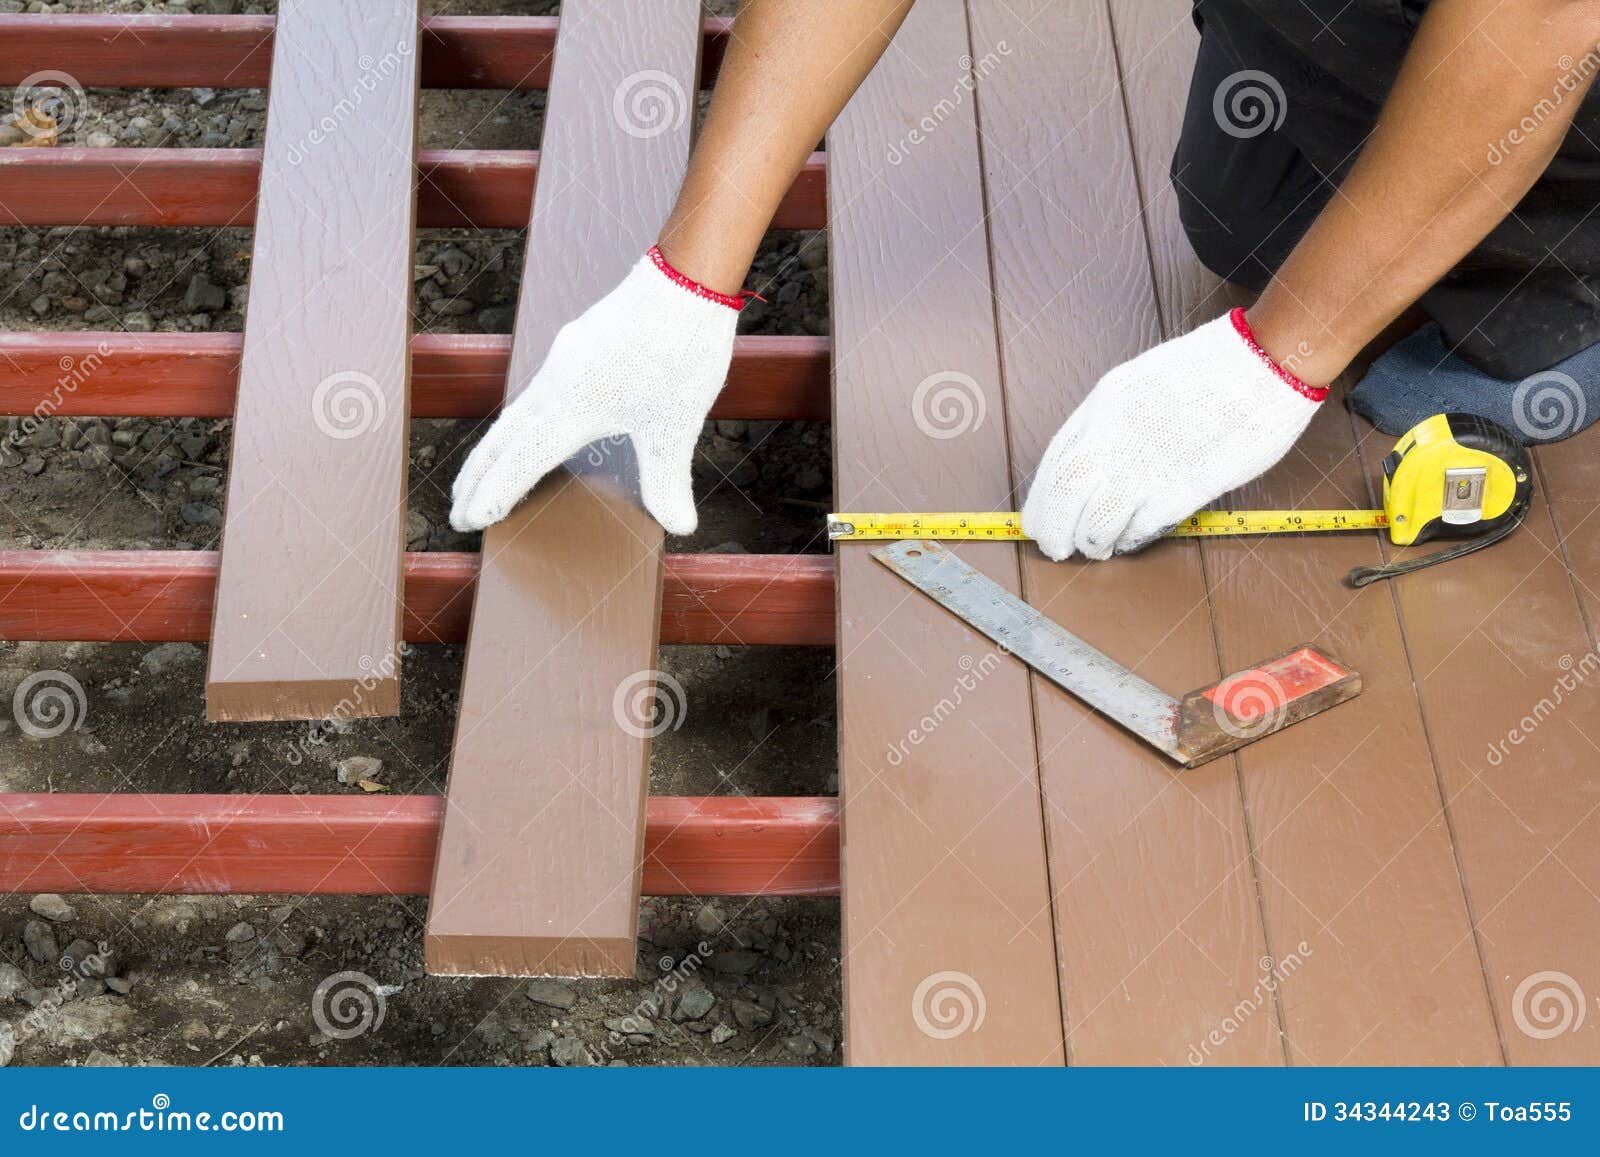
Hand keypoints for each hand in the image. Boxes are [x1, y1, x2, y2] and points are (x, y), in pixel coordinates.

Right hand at [449, 247, 741, 534]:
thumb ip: (669, 480)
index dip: (494, 494)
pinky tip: (533, 425)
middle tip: (457, 510)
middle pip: (501, 440)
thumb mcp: (676, 426)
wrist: (684, 278)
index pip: (518, 463)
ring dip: (494, 449)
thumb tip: (679, 527)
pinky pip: (534, 393)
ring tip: (482, 474)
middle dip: (477, 477)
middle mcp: (555, 387)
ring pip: (515, 414)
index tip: (470, 520)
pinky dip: (519, 422)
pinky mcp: (577, 345)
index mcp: (569, 410)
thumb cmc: (678, 351)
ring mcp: (563, 362)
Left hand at [1020, 309, 1325, 560]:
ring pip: (1097, 522)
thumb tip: (1090, 460)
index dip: (1041, 501)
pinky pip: (1139, 528)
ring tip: (1096, 547)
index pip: (1054, 465)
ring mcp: (1147, 465)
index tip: (1038, 520)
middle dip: (1055, 531)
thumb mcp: (1137, 382)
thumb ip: (1110, 420)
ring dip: (1091, 542)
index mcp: (1102, 407)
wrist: (1261, 364)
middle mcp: (1116, 438)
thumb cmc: (1207, 368)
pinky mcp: (1182, 489)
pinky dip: (1127, 540)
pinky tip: (1126, 541)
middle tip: (1057, 549)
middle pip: (1066, 498)